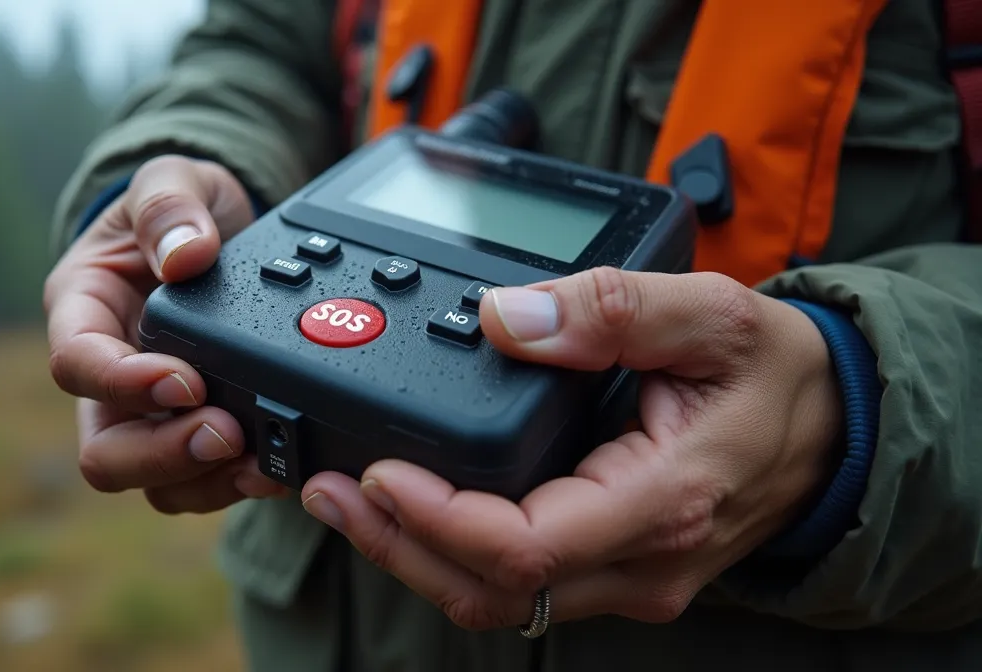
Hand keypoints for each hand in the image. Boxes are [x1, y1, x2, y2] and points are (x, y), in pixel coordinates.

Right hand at [45, 155, 284, 512]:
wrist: (217, 230)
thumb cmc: (179, 209)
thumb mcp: (172, 179)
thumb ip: (169, 206)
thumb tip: (185, 255)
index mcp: (82, 311)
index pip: (77, 365)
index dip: (124, 384)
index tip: (184, 379)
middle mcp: (107, 377)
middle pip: (106, 451)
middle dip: (164, 453)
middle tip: (226, 433)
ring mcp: (149, 414)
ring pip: (154, 481)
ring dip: (206, 479)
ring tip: (263, 461)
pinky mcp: (195, 431)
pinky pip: (202, 481)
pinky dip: (237, 483)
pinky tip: (279, 466)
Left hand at [300, 268, 842, 629]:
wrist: (833, 427)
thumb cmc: (775, 374)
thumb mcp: (714, 316)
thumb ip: (615, 310)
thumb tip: (507, 316)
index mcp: (661, 502)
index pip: (526, 547)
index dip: (436, 519)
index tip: (375, 470)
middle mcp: (638, 560)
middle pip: (492, 588)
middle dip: (396, 544)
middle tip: (325, 487)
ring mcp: (623, 574)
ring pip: (497, 596)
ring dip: (413, 553)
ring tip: (345, 498)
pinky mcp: (609, 567)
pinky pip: (517, 578)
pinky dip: (450, 549)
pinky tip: (409, 505)